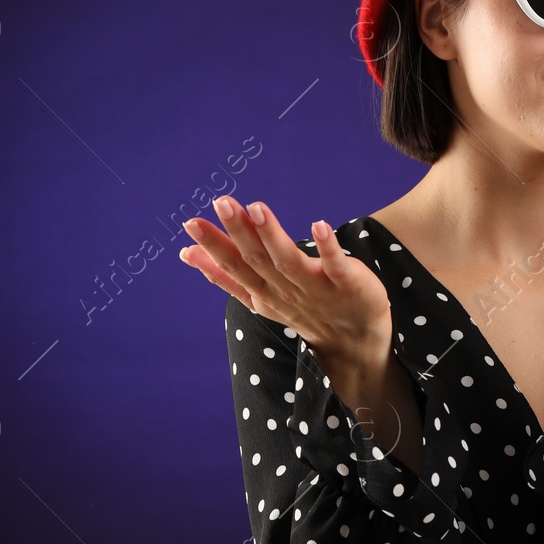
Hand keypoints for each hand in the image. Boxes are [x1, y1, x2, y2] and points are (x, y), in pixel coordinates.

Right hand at [179, 196, 390, 358]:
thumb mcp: (259, 295)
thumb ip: (225, 275)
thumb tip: (188, 253)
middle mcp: (284, 290)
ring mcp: (315, 288)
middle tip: (222, 202)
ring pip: (289, 260)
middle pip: (257, 260)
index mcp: (262, 292)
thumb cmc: (303, 308)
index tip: (191, 223)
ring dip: (273, 235)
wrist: (354, 340)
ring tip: (258, 207)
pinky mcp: (346, 283)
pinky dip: (327, 247)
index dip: (213, 247)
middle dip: (238, 231)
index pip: (233, 267)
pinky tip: (319, 225)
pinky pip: (335, 265)